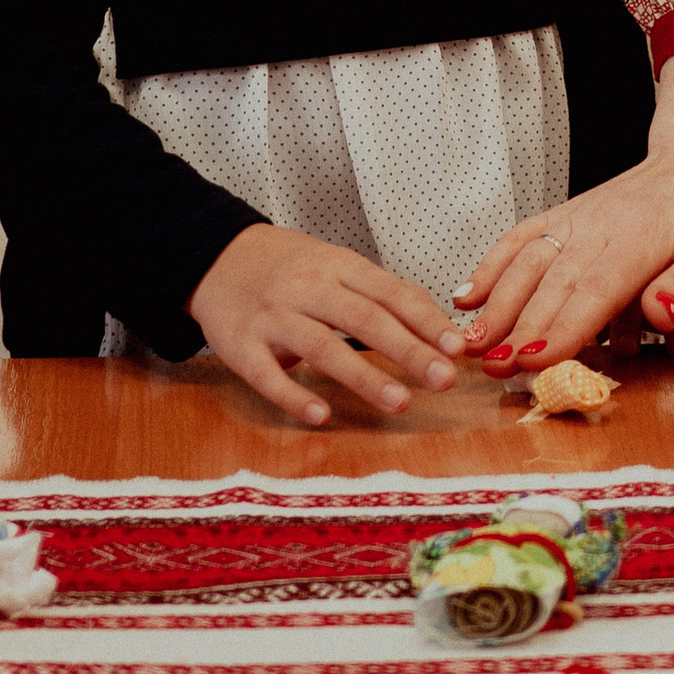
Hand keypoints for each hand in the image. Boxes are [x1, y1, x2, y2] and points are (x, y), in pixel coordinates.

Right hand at [186, 224, 466, 423]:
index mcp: (338, 266)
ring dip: (363, 376)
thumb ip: (378, 293)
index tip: (456, 349)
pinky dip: (294, 396)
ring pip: (322, 346)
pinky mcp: (240, 345)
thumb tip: (436, 328)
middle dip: (408, 350)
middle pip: (364, 318)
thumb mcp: (335, 266)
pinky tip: (321, 417)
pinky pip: (267, 375)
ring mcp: (273, 317)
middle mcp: (308, 288)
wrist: (217, 256)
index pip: (391, 292)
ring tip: (399, 402)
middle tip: (443, 379)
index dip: (426, 321)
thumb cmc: (289, 268)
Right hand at [452, 37, 673, 369]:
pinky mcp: (571, 215)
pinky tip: (467, 294)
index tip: (533, 361)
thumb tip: (660, 315)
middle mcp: (603, 223)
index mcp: (645, 235)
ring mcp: (582, 216)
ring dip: (495, 301)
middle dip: (517, 326)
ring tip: (468, 342)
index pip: (597, 288)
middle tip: (488, 368)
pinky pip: (524, 235)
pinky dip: (492, 263)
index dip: (563, 328)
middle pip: (553, 280)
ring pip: (529, 259)